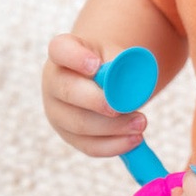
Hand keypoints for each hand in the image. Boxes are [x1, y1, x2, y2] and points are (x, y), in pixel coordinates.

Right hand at [41, 33, 147, 156]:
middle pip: (69, 92)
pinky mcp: (70, 136)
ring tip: (141, 123)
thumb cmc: (111, 65)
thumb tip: (134, 83)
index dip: (76, 58)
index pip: (61, 50)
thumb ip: (125, 65)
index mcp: (63, 53)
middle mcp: (53, 82)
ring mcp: (58, 112)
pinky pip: (90, 145)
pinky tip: (134, 140)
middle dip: (98, 101)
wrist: (105, 82)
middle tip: (124, 106)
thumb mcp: (119, 56)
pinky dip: (114, 145)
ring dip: (113, 127)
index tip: (96, 65)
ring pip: (80, 124)